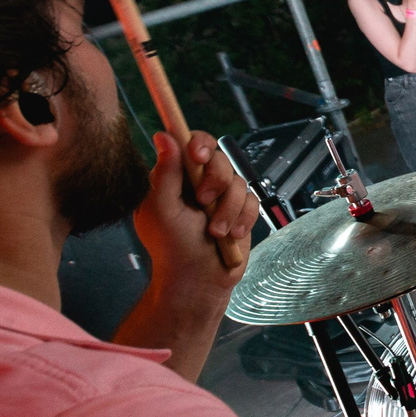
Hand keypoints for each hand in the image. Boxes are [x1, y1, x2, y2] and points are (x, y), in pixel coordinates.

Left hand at [134, 129, 254, 287]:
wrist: (199, 280)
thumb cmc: (173, 248)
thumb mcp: (162, 209)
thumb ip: (164, 173)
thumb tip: (163, 136)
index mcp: (176, 179)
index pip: (191, 144)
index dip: (199, 144)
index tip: (198, 156)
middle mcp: (199, 184)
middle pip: (220, 159)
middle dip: (216, 182)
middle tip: (204, 202)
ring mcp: (222, 198)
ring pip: (238, 182)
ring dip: (228, 209)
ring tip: (216, 231)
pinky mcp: (241, 212)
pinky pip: (252, 202)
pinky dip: (243, 219)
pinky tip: (231, 235)